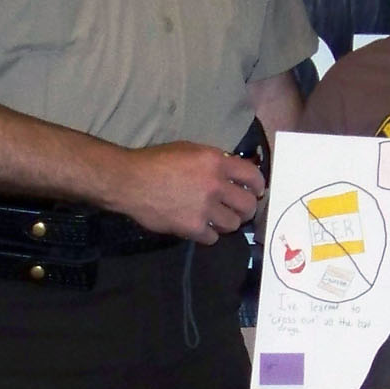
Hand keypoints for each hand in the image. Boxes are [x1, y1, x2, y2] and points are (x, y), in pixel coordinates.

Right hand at [115, 141, 265, 243]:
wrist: (131, 181)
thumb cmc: (156, 161)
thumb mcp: (189, 150)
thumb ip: (213, 161)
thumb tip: (232, 173)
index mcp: (216, 161)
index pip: (253, 175)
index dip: (258, 186)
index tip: (256, 191)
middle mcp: (215, 185)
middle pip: (248, 204)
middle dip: (247, 208)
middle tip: (239, 210)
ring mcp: (205, 208)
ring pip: (233, 224)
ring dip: (227, 222)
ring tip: (218, 219)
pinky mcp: (193, 227)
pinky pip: (213, 238)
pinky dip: (209, 234)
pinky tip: (201, 227)